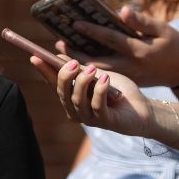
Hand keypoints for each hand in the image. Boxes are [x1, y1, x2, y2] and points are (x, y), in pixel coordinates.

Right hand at [30, 55, 152, 137]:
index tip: (35, 56)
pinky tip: (105, 79)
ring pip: (77, 100)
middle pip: (62, 93)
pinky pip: (97, 105)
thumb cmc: (118, 92)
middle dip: (64, 76)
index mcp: (71, 99)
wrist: (143, 109)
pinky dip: (99, 90)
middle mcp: (76, 110)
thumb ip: (79, 69)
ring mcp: (89, 118)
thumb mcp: (97, 75)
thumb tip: (59, 56)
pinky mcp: (105, 122)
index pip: (53, 84)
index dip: (44, 71)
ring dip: (82, 82)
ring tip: (92, 69)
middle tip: (71, 62)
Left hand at [54, 6, 178, 86]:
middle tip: (57, 44)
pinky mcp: (123, 83)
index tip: (74, 24)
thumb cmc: (173, 46)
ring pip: (95, 73)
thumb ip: (142, 21)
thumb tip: (122, 10)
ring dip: (76, 64)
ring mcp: (125, 77)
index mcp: (139, 51)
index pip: (111, 39)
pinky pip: (99, 78)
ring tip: (59, 53)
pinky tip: (70, 62)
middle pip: (96, 62)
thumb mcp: (164, 30)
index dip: (92, 31)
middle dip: (75, 54)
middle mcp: (129, 67)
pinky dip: (84, 71)